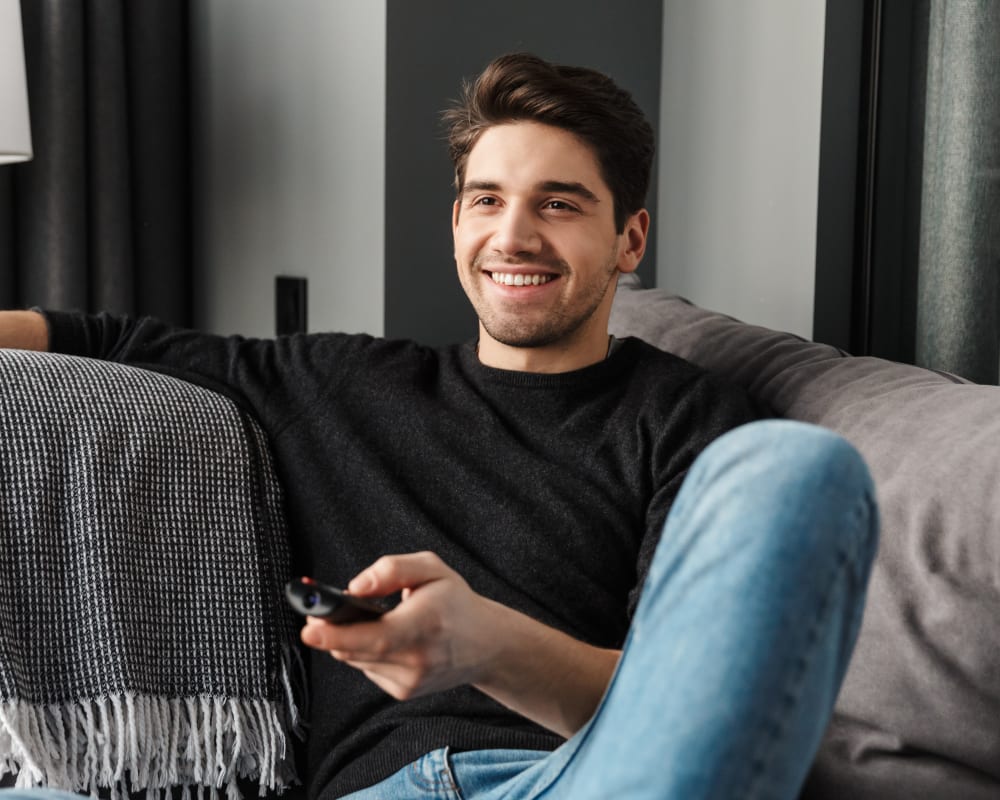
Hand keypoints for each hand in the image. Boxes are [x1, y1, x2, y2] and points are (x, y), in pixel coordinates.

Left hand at [299, 551, 496, 699]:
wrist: (485, 645)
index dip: (337, 634)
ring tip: (363, 617)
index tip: (309, 628)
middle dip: (330, 630)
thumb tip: (354, 588)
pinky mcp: (403, 692)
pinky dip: (365, 651)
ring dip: (349, 639)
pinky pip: (367, 668)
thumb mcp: (432, 569)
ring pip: (356, 659)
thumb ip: (392, 569)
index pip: (377, 637)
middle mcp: (418, 659)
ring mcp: (410, 681)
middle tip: (315, 610)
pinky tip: (384, 637)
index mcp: (426, 624)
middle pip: (356, 649)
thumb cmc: (455, 602)